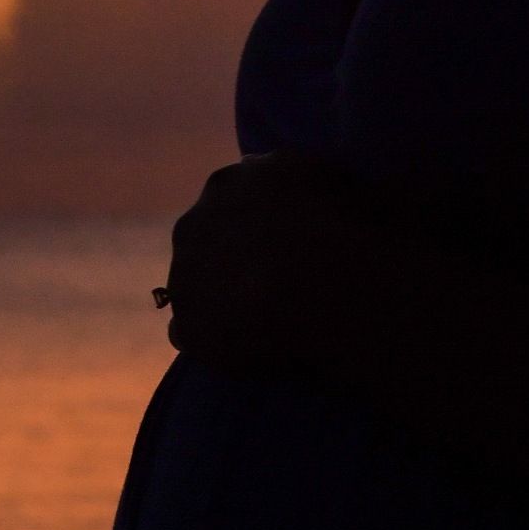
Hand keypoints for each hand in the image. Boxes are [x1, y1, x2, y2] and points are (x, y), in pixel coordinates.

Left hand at [155, 149, 372, 373]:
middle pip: (202, 239)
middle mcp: (196, 221)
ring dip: (220, 300)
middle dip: (228, 257)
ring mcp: (184, 276)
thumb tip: (314, 181)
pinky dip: (218, 344)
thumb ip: (309, 177)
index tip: (284, 240)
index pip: (231, 197)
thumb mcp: (333, 178)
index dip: (257, 221)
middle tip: (272, 283)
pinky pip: (196, 335)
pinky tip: (255, 351)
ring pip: (195, 288)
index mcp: (230, 182)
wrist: (324, 283)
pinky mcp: (188, 326)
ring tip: (266, 321)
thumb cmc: (344, 225)